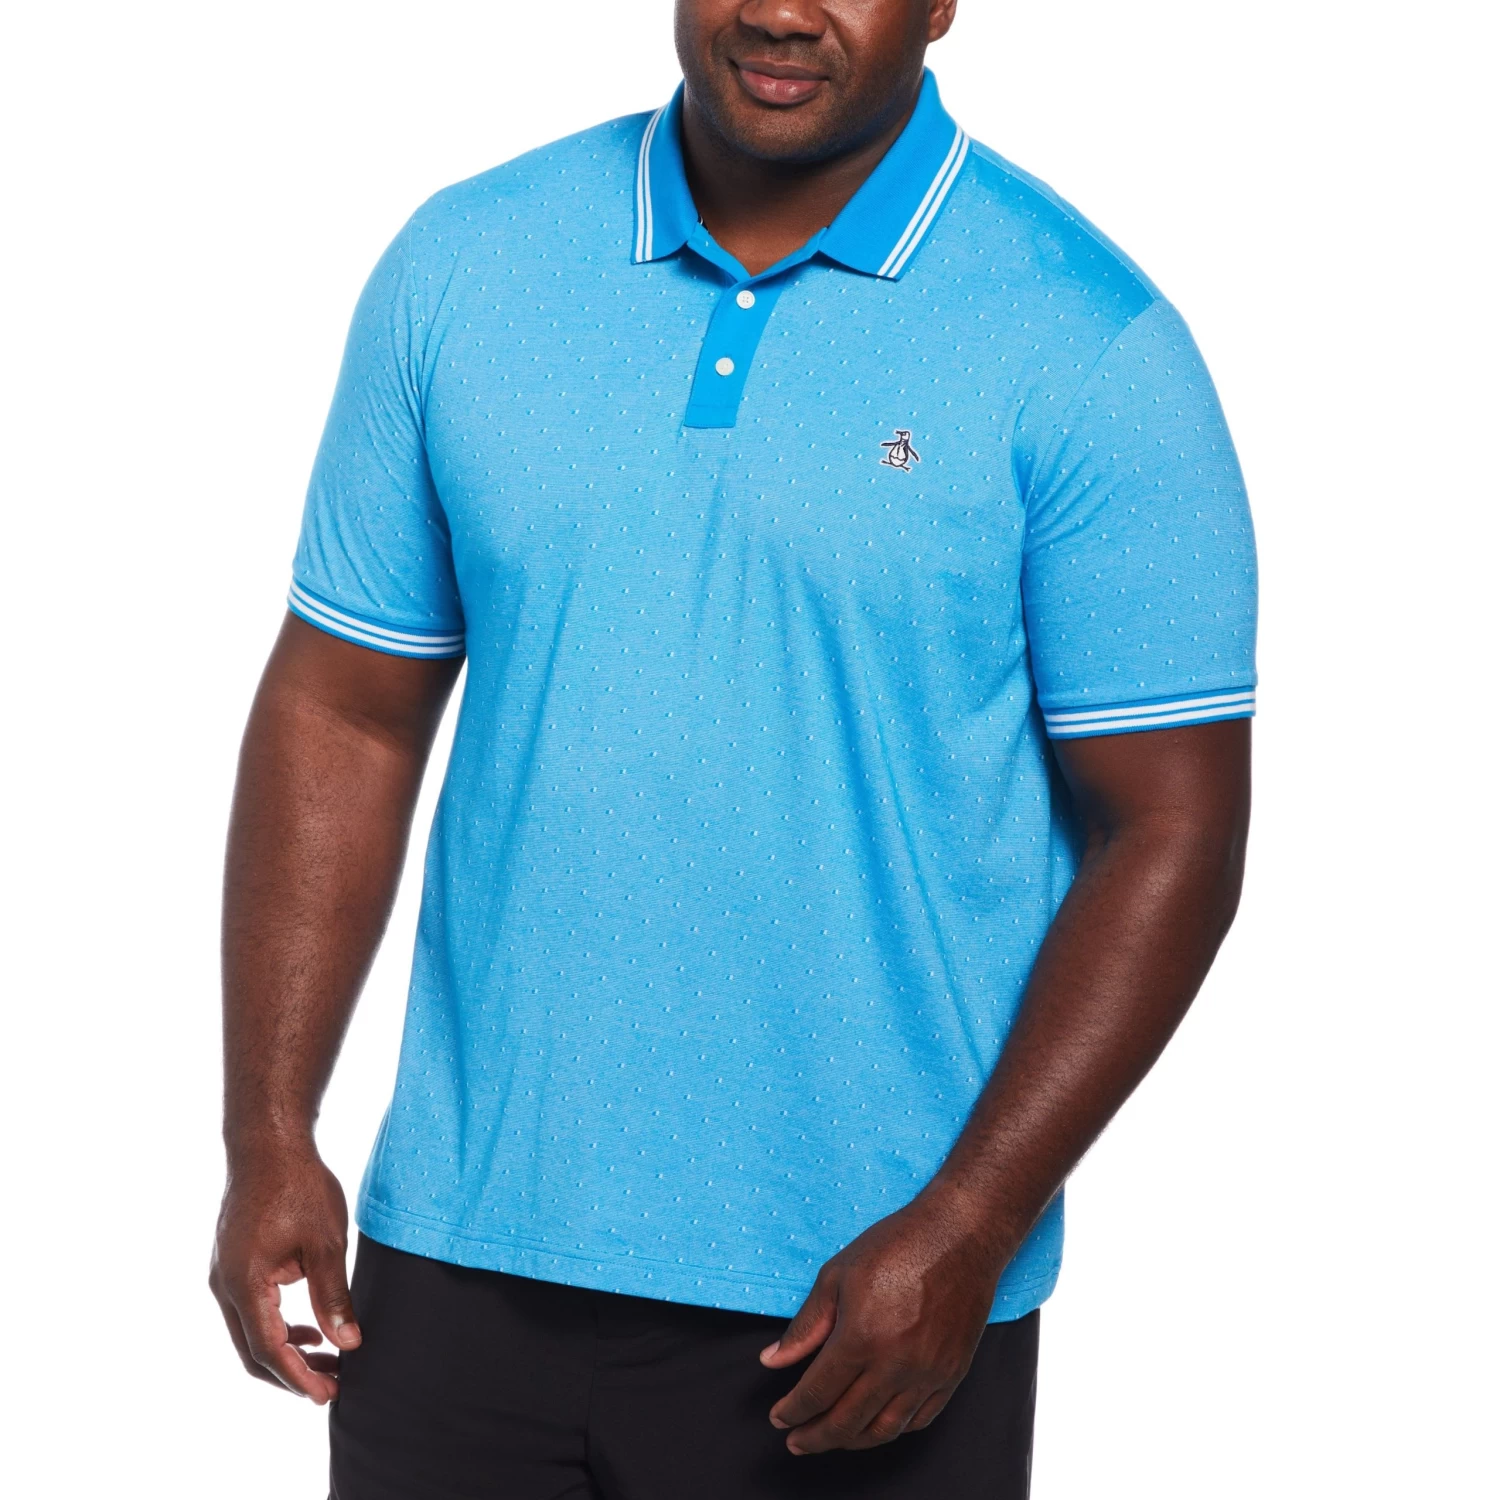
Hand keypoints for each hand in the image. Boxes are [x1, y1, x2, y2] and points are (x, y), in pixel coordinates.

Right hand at [209, 1147, 360, 1403]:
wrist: (268, 1144)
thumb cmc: (299, 1185)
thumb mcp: (325, 1242)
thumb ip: (333, 1296)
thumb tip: (348, 1342)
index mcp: (244, 1282)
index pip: (268, 1348)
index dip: (298, 1376)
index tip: (328, 1394)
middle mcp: (224, 1285)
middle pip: (252, 1350)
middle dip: (292, 1373)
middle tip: (333, 1386)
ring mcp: (223, 1275)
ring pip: (249, 1332)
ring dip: (285, 1351)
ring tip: (328, 1361)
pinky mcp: (232, 1264)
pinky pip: (250, 1310)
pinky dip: (277, 1327)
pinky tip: (309, 1330)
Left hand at [760, 1185, 1009, 1452]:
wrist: (959, 1235)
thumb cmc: (896, 1246)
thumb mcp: (836, 1275)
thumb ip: (805, 1326)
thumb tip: (772, 1360)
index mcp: (860, 1338)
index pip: (817, 1393)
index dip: (792, 1411)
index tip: (779, 1418)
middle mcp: (895, 1364)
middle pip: (847, 1422)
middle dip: (815, 1437)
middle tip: (796, 1442)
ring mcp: (928, 1373)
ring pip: (884, 1430)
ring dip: (852, 1441)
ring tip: (831, 1438)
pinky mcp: (952, 1374)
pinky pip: (919, 1419)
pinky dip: (892, 1430)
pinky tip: (875, 1425)